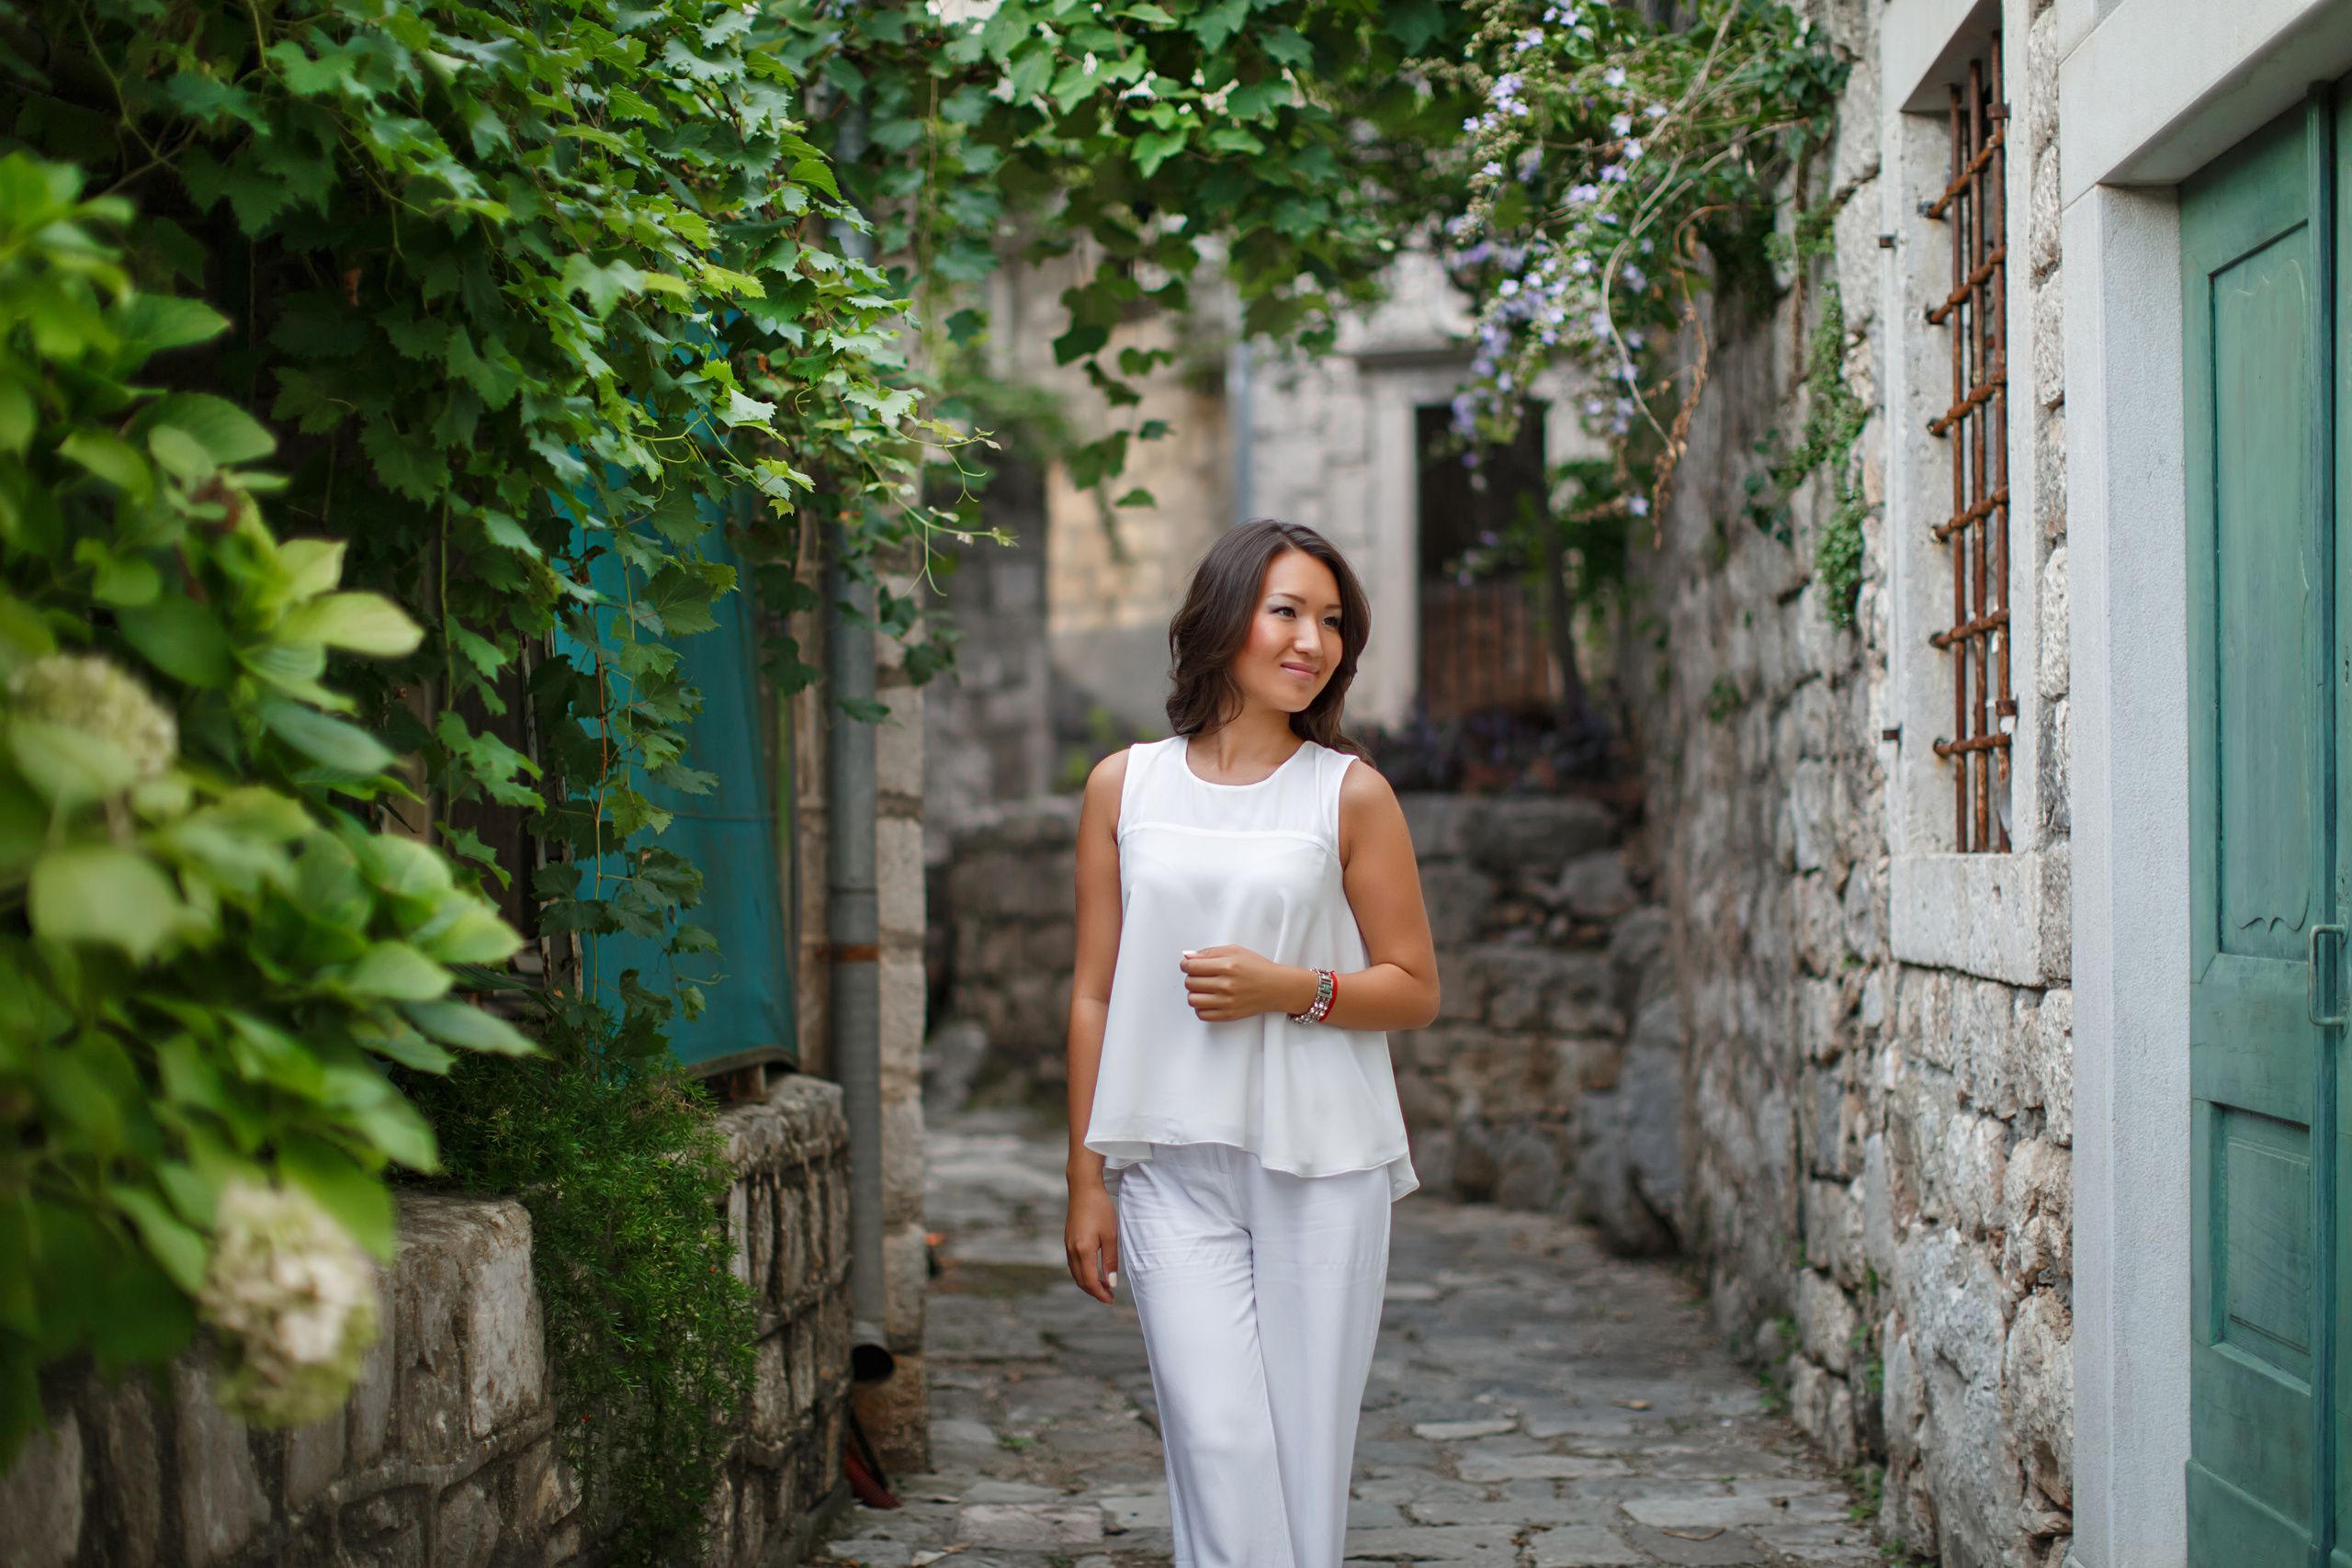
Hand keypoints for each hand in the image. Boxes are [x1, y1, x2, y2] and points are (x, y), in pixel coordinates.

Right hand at [1066, 1176, 1120, 1303]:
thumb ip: (1110, 1260)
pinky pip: (1073, 1263)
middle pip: (1080, 1280)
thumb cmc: (1100, 1209)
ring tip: (1103, 1285)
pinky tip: (1093, 1270)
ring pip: (1076, 1273)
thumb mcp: (1110, 1235)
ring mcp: (1068, 1245)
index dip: (1100, 1293)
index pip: (1090, 1281)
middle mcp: (1072, 1250)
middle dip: (1094, 1291)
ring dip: (1088, 1283)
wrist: (1083, 1188)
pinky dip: (1083, 1272)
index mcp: (1083, 1251)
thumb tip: (1112, 1282)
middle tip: (1109, 1296)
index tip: (1111, 1300)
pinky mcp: (1068, 1240)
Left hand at [1180, 946, 1316, 1022]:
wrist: (1277, 987)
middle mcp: (1226, 985)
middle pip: (1190, 983)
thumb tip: (1187, 956)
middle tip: (1201, 976)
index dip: (1186, 964)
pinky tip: (1210, 1000)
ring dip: (1194, 993)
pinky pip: (1202, 1014)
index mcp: (1227, 966)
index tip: (1189, 965)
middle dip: (1191, 977)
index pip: (1192, 967)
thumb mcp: (1236, 951)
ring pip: (1192, 1000)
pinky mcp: (1229, 1015)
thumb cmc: (1257, 967)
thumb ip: (1210, 952)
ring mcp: (1227, 1002)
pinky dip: (1201, 1007)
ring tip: (1204, 989)